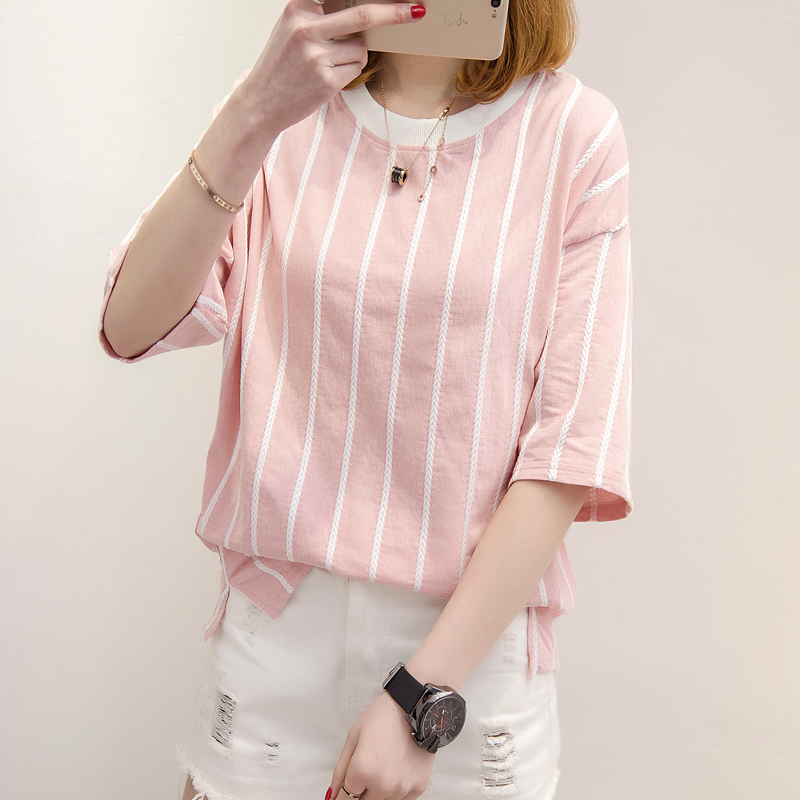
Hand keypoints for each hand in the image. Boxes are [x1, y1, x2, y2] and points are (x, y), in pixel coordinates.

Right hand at [239, 0, 424, 136]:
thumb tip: (365, 12)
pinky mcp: (327, 81)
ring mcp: (317, 56)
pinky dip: (349, 72)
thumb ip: (321, 15)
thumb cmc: (281, 65)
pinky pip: (355, 69)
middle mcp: (307, 29)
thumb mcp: (292, 28)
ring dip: (354, 55)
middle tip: (416, 10)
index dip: (373, 0)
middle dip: (394, 12)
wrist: (261, 102)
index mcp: (298, 9)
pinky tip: (327, 78)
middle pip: (363, 15)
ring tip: (327, 64)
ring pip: (361, 48)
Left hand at [328, 688, 435, 799]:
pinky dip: (396, 789)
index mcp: (362, 770)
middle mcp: (382, 784)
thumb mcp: (354, 737)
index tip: (344, 793)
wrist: (415, 707)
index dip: (342, 796)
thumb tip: (333, 795)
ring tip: (384, 764)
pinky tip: (396, 768)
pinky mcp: (417, 787)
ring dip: (378, 790)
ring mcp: (401, 788)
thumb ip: (340, 771)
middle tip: (368, 768)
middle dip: (361, 790)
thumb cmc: (384, 716)